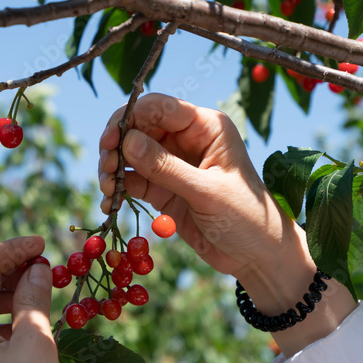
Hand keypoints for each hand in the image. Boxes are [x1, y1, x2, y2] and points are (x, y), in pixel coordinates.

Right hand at [99, 94, 308, 302]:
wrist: (257, 255)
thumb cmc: (245, 217)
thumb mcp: (206, 192)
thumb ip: (166, 168)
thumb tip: (126, 142)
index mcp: (205, 127)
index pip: (159, 108)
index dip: (129, 118)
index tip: (110, 141)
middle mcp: (187, 139)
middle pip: (138, 128)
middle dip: (116, 145)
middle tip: (105, 168)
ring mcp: (173, 164)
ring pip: (131, 154)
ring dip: (112, 168)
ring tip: (106, 189)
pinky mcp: (163, 189)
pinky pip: (132, 181)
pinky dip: (117, 189)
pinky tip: (109, 204)